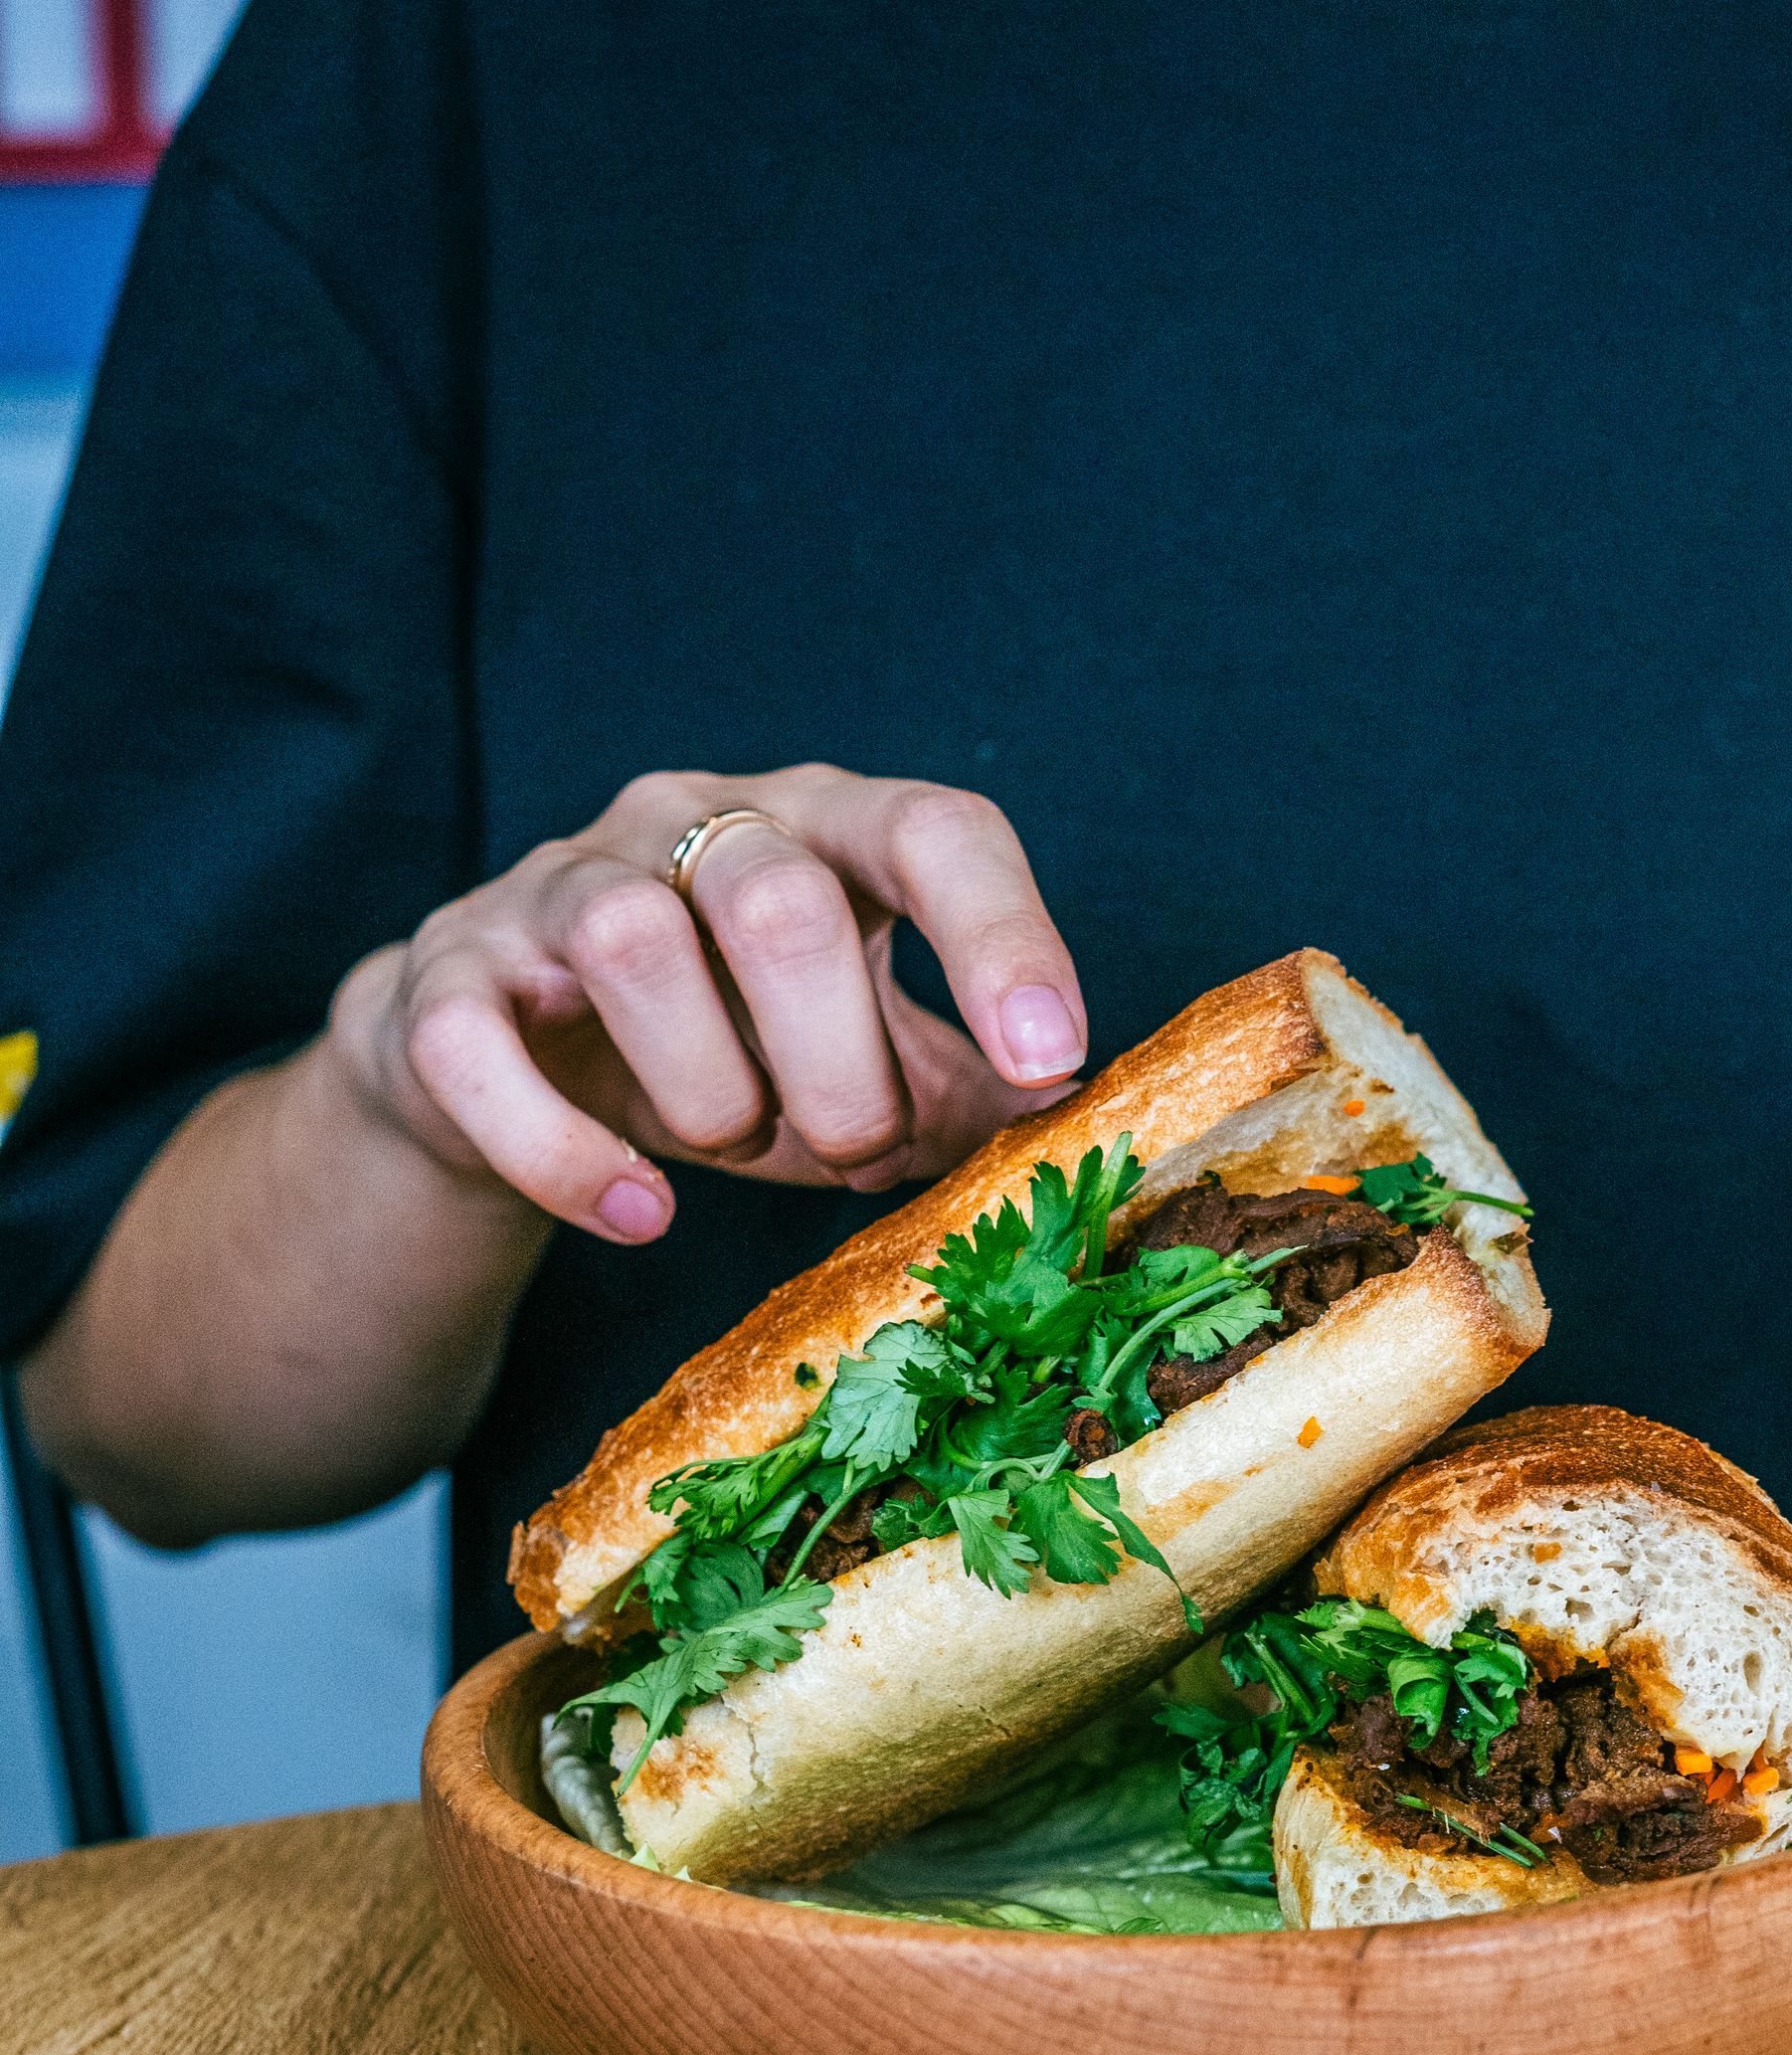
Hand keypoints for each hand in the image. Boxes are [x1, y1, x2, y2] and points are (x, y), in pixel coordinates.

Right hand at [327, 764, 1087, 1241]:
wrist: (495, 1067)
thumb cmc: (719, 1050)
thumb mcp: (860, 1057)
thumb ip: (963, 1083)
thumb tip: (1068, 1119)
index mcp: (819, 826)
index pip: (932, 830)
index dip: (1003, 938)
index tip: (1051, 1060)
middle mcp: (685, 823)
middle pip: (779, 899)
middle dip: (839, 1062)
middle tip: (858, 1149)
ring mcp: (553, 888)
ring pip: (630, 942)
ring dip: (710, 1091)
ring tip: (736, 1147)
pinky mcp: (445, 979)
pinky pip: (480, 1047)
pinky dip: (569, 1153)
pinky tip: (640, 1216)